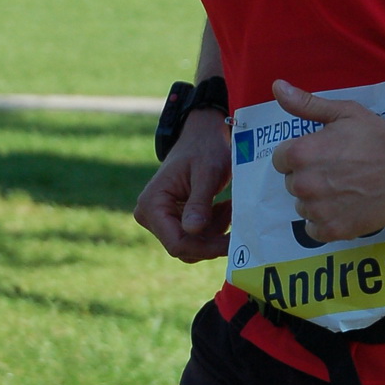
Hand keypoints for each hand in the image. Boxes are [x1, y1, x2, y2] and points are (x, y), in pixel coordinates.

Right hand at [134, 109, 231, 260]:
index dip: (206, 248)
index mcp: (152, 204)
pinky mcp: (172, 219)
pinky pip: (194, 236)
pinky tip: (223, 207)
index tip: (233, 242)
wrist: (202, 136)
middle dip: (213, 239)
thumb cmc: (204, 149)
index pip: (177, 243)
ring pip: (192, 245)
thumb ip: (199, 202)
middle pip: (184, 247)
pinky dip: (213, 227)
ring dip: (215, 232)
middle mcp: (149, 215)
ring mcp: (159, 219)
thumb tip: (193, 231)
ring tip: (230, 207)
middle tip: (235, 218)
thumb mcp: (206, 173)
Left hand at [270, 80, 384, 241]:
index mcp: (301, 153)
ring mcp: (317, 210)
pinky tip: (344, 208)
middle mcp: (304, 183)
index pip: (280, 160)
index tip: (322, 155)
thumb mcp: (344, 112)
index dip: (300, 156)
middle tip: (338, 171)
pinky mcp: (333, 230)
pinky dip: (325, 221)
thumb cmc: (378, 137)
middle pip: (292, 183)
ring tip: (344, 189)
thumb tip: (276, 86)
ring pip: (303, 206)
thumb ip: (306, 104)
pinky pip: (313, 229)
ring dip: (316, 200)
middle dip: (309, 177)